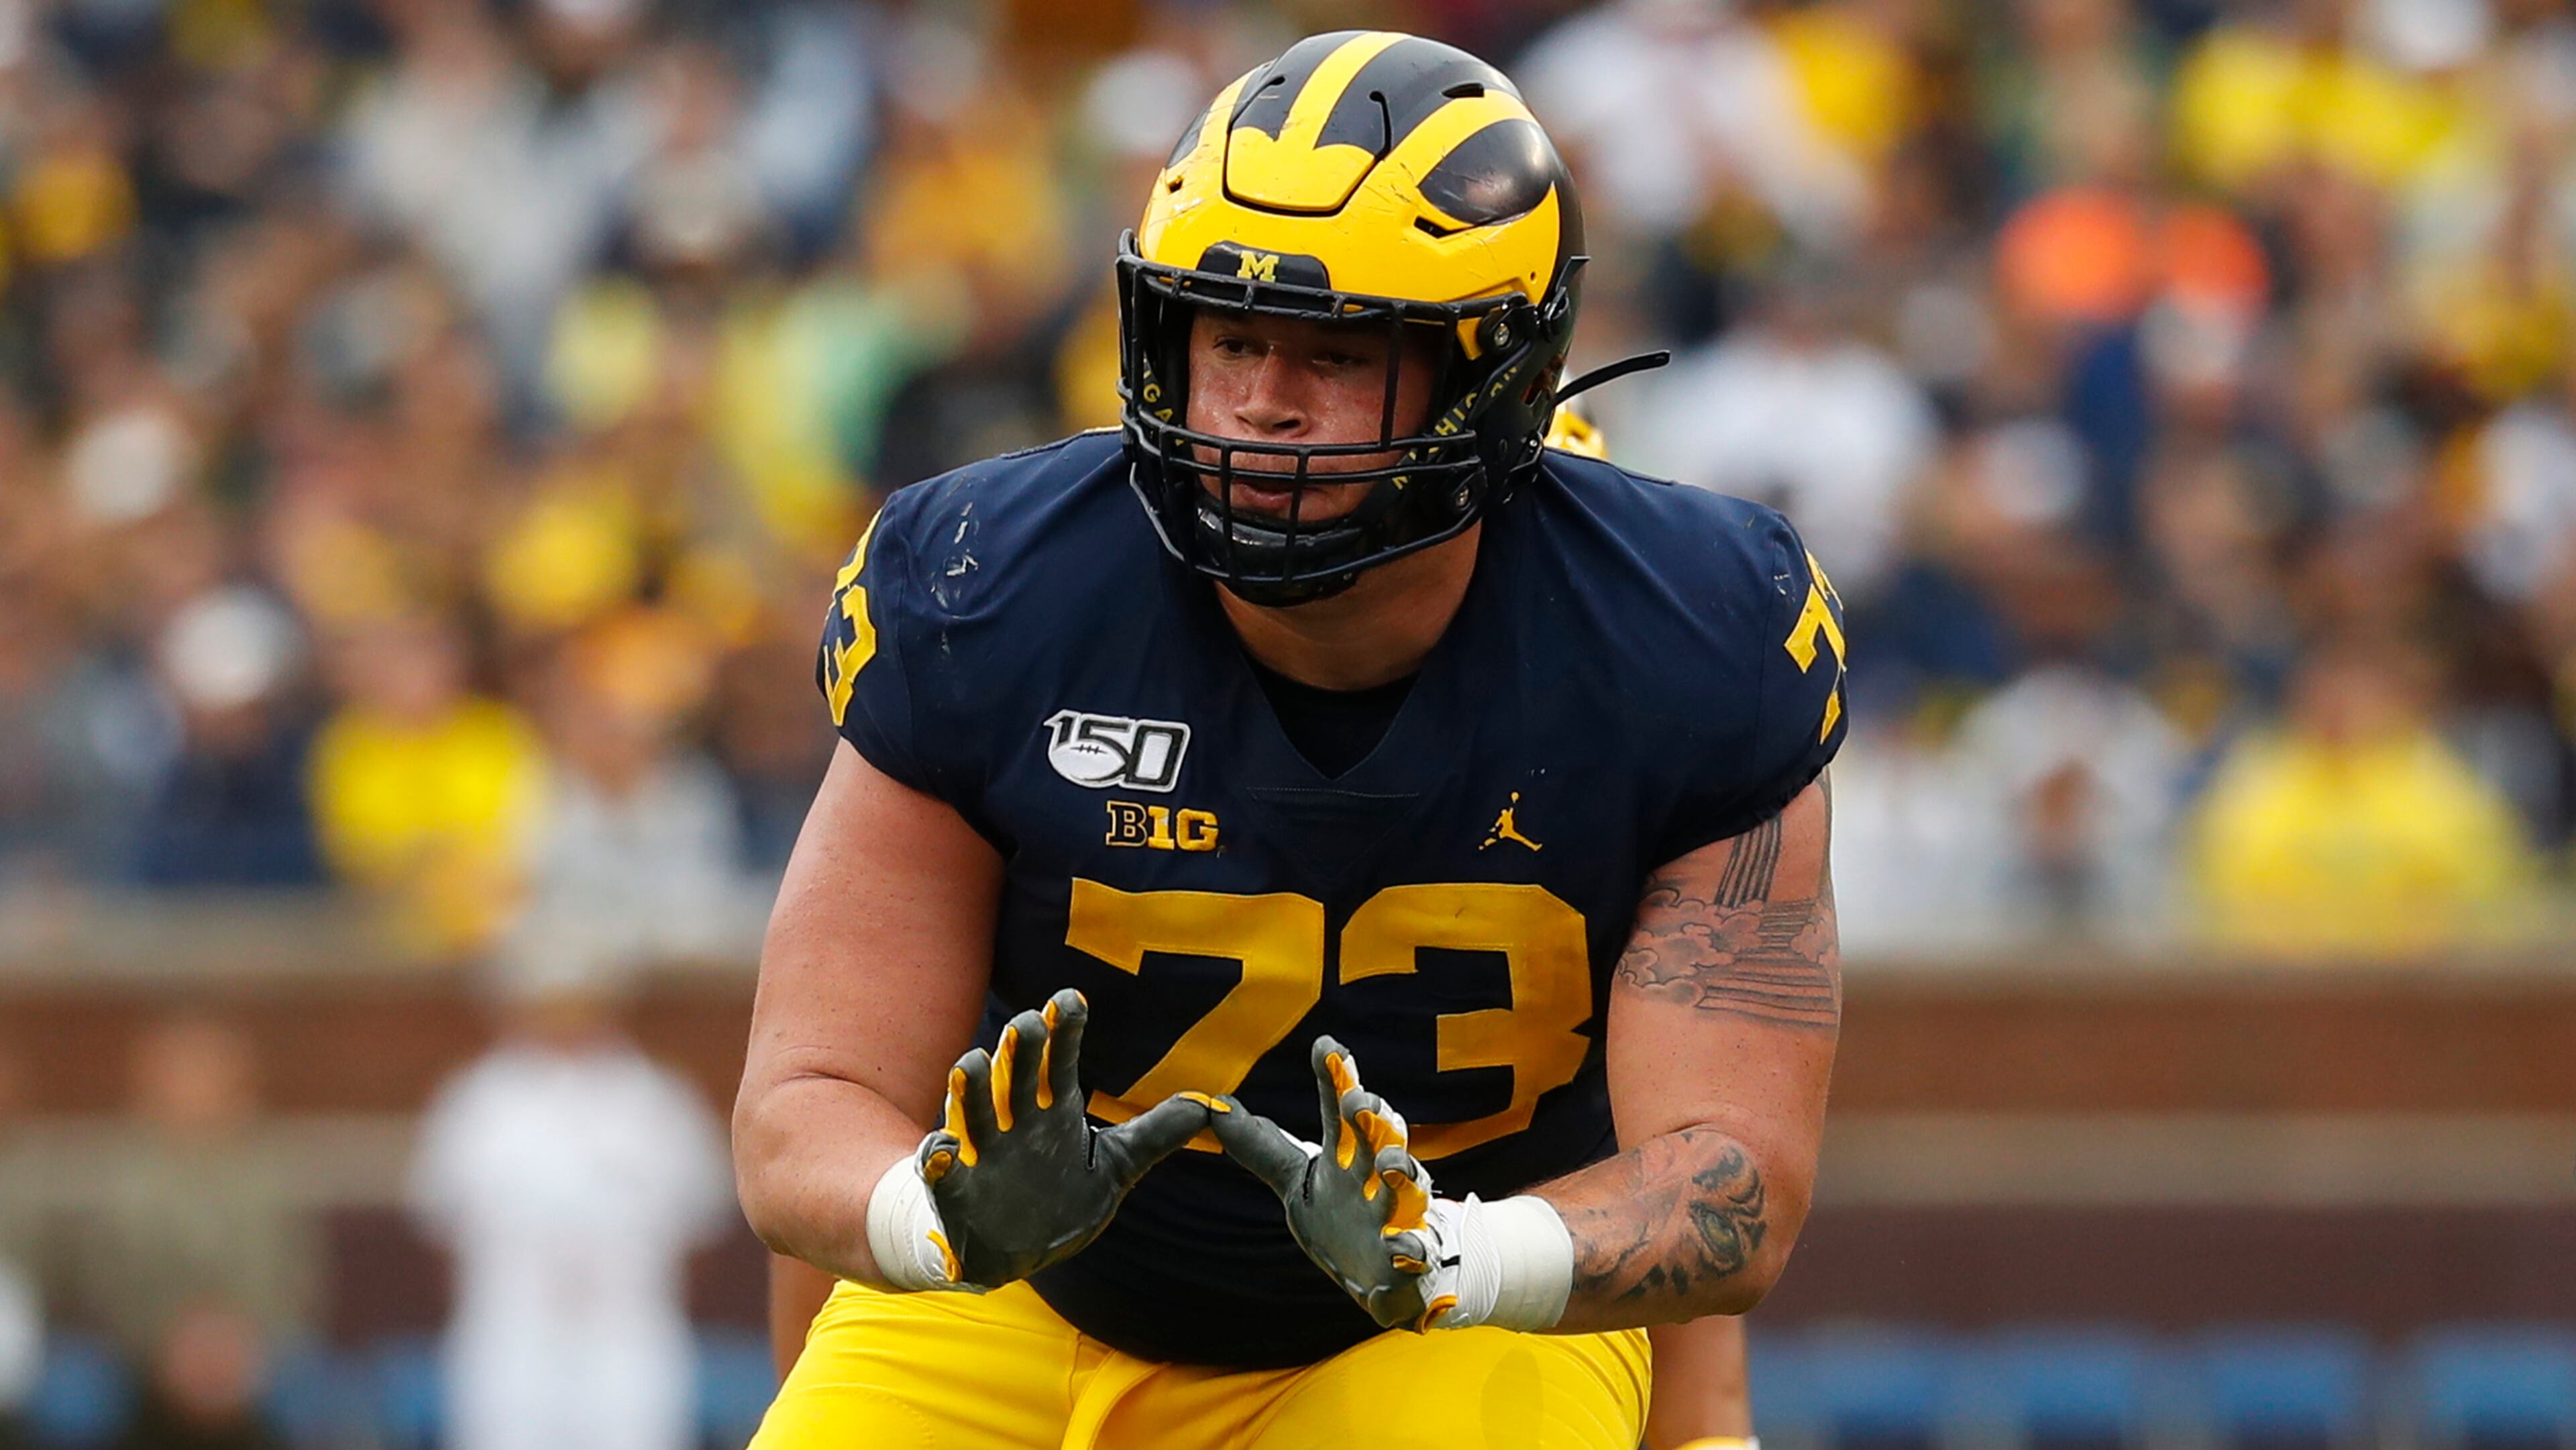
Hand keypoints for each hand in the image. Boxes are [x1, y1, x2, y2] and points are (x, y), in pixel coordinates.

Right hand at [913, 988, 1212, 1288]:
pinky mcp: (959, 1192)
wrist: (1012, 1250)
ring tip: (971, 1064)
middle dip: (1021, 1050)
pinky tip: (942, 1149)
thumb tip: (1212, 1105)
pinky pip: (942, 1173)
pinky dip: (938, 1160)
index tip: (1072, 999)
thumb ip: (1158, 1134)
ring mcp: (986, 1156)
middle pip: (1017, 1077)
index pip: (1060, 1063)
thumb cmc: (1061, 1198)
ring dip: (971, 1089)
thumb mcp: (1116, 1166)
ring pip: (975, 1113)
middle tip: (1028, 1024)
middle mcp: (1017, 1125)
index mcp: (1054, 1113)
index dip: (1064, 1031)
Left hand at [1209, 1036, 1455, 1330]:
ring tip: (1389, 1162)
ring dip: (1401, 1172)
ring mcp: (1397, 1215)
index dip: (1335, 1077)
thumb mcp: (1296, 1182)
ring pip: (1407, 1186)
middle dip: (1373, 1116)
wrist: (1388, 1272)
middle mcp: (1376, 1176)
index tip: (1326, 1047)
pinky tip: (1401, 1248)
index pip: (1340, 1110)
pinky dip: (1410, 1249)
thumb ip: (1261, 1148)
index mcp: (1347, 1156)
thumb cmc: (1343, 1217)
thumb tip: (1216, 1107)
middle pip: (1379, 1135)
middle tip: (1358, 1101)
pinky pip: (1416, 1252)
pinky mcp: (1409, 1258)